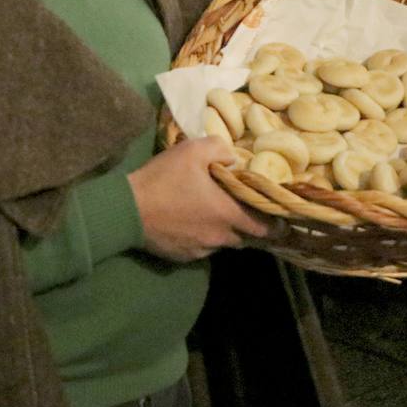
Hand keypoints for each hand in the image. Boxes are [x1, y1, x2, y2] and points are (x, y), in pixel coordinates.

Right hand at [128, 135, 270, 261]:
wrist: (125, 210)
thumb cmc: (163, 178)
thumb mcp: (193, 150)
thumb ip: (221, 149)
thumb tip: (235, 159)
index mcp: (228, 213)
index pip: (265, 226)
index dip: (276, 223)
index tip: (281, 217)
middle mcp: (219, 237)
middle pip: (246, 237)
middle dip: (250, 226)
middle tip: (248, 211)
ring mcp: (200, 250)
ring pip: (223, 243)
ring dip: (225, 231)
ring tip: (215, 214)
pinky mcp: (183, 257)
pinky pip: (202, 248)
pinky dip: (203, 238)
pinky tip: (191, 223)